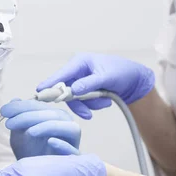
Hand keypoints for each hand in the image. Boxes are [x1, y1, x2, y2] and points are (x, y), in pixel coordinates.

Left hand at [3, 99, 79, 158]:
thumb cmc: (28, 152)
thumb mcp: (18, 134)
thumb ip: (17, 117)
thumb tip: (14, 100)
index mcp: (53, 116)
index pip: (40, 106)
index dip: (21, 106)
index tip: (3, 112)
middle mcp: (65, 126)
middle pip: (53, 114)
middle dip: (29, 115)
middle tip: (9, 123)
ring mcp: (72, 142)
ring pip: (69, 127)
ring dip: (49, 126)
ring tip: (29, 132)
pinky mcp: (74, 159)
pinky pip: (74, 150)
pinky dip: (63, 144)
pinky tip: (50, 141)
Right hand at [37, 53, 153, 118]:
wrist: (135, 81)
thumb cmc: (122, 73)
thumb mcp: (107, 77)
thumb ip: (89, 83)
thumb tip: (73, 90)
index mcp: (80, 62)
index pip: (62, 74)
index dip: (50, 83)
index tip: (40, 92)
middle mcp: (77, 71)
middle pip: (66, 90)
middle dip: (79, 102)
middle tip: (87, 113)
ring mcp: (81, 81)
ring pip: (75, 98)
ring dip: (90, 104)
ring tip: (106, 102)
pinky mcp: (85, 90)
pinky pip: (83, 102)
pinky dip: (94, 105)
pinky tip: (106, 101)